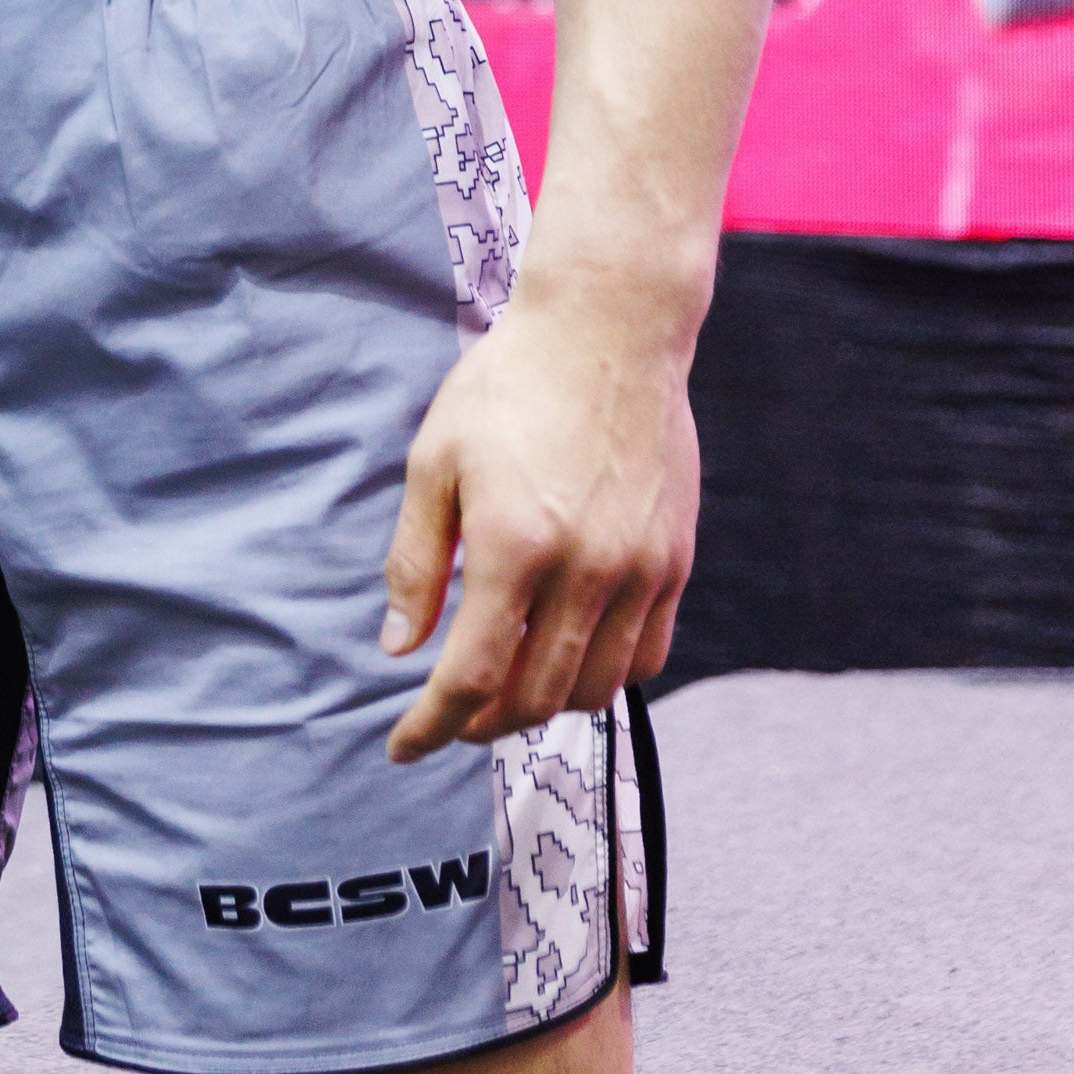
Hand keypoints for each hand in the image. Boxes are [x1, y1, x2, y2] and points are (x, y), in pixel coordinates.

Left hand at [377, 280, 699, 757]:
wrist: (609, 328)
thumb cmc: (508, 384)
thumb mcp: (436, 459)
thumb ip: (415, 561)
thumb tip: (399, 648)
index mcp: (513, 545)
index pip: (470, 678)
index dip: (430, 726)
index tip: (402, 745)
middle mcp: (584, 569)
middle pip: (534, 699)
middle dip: (482, 724)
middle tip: (451, 714)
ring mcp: (638, 569)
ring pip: (594, 689)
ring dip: (544, 705)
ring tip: (508, 684)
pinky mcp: (674, 561)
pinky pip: (645, 657)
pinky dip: (603, 676)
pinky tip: (569, 655)